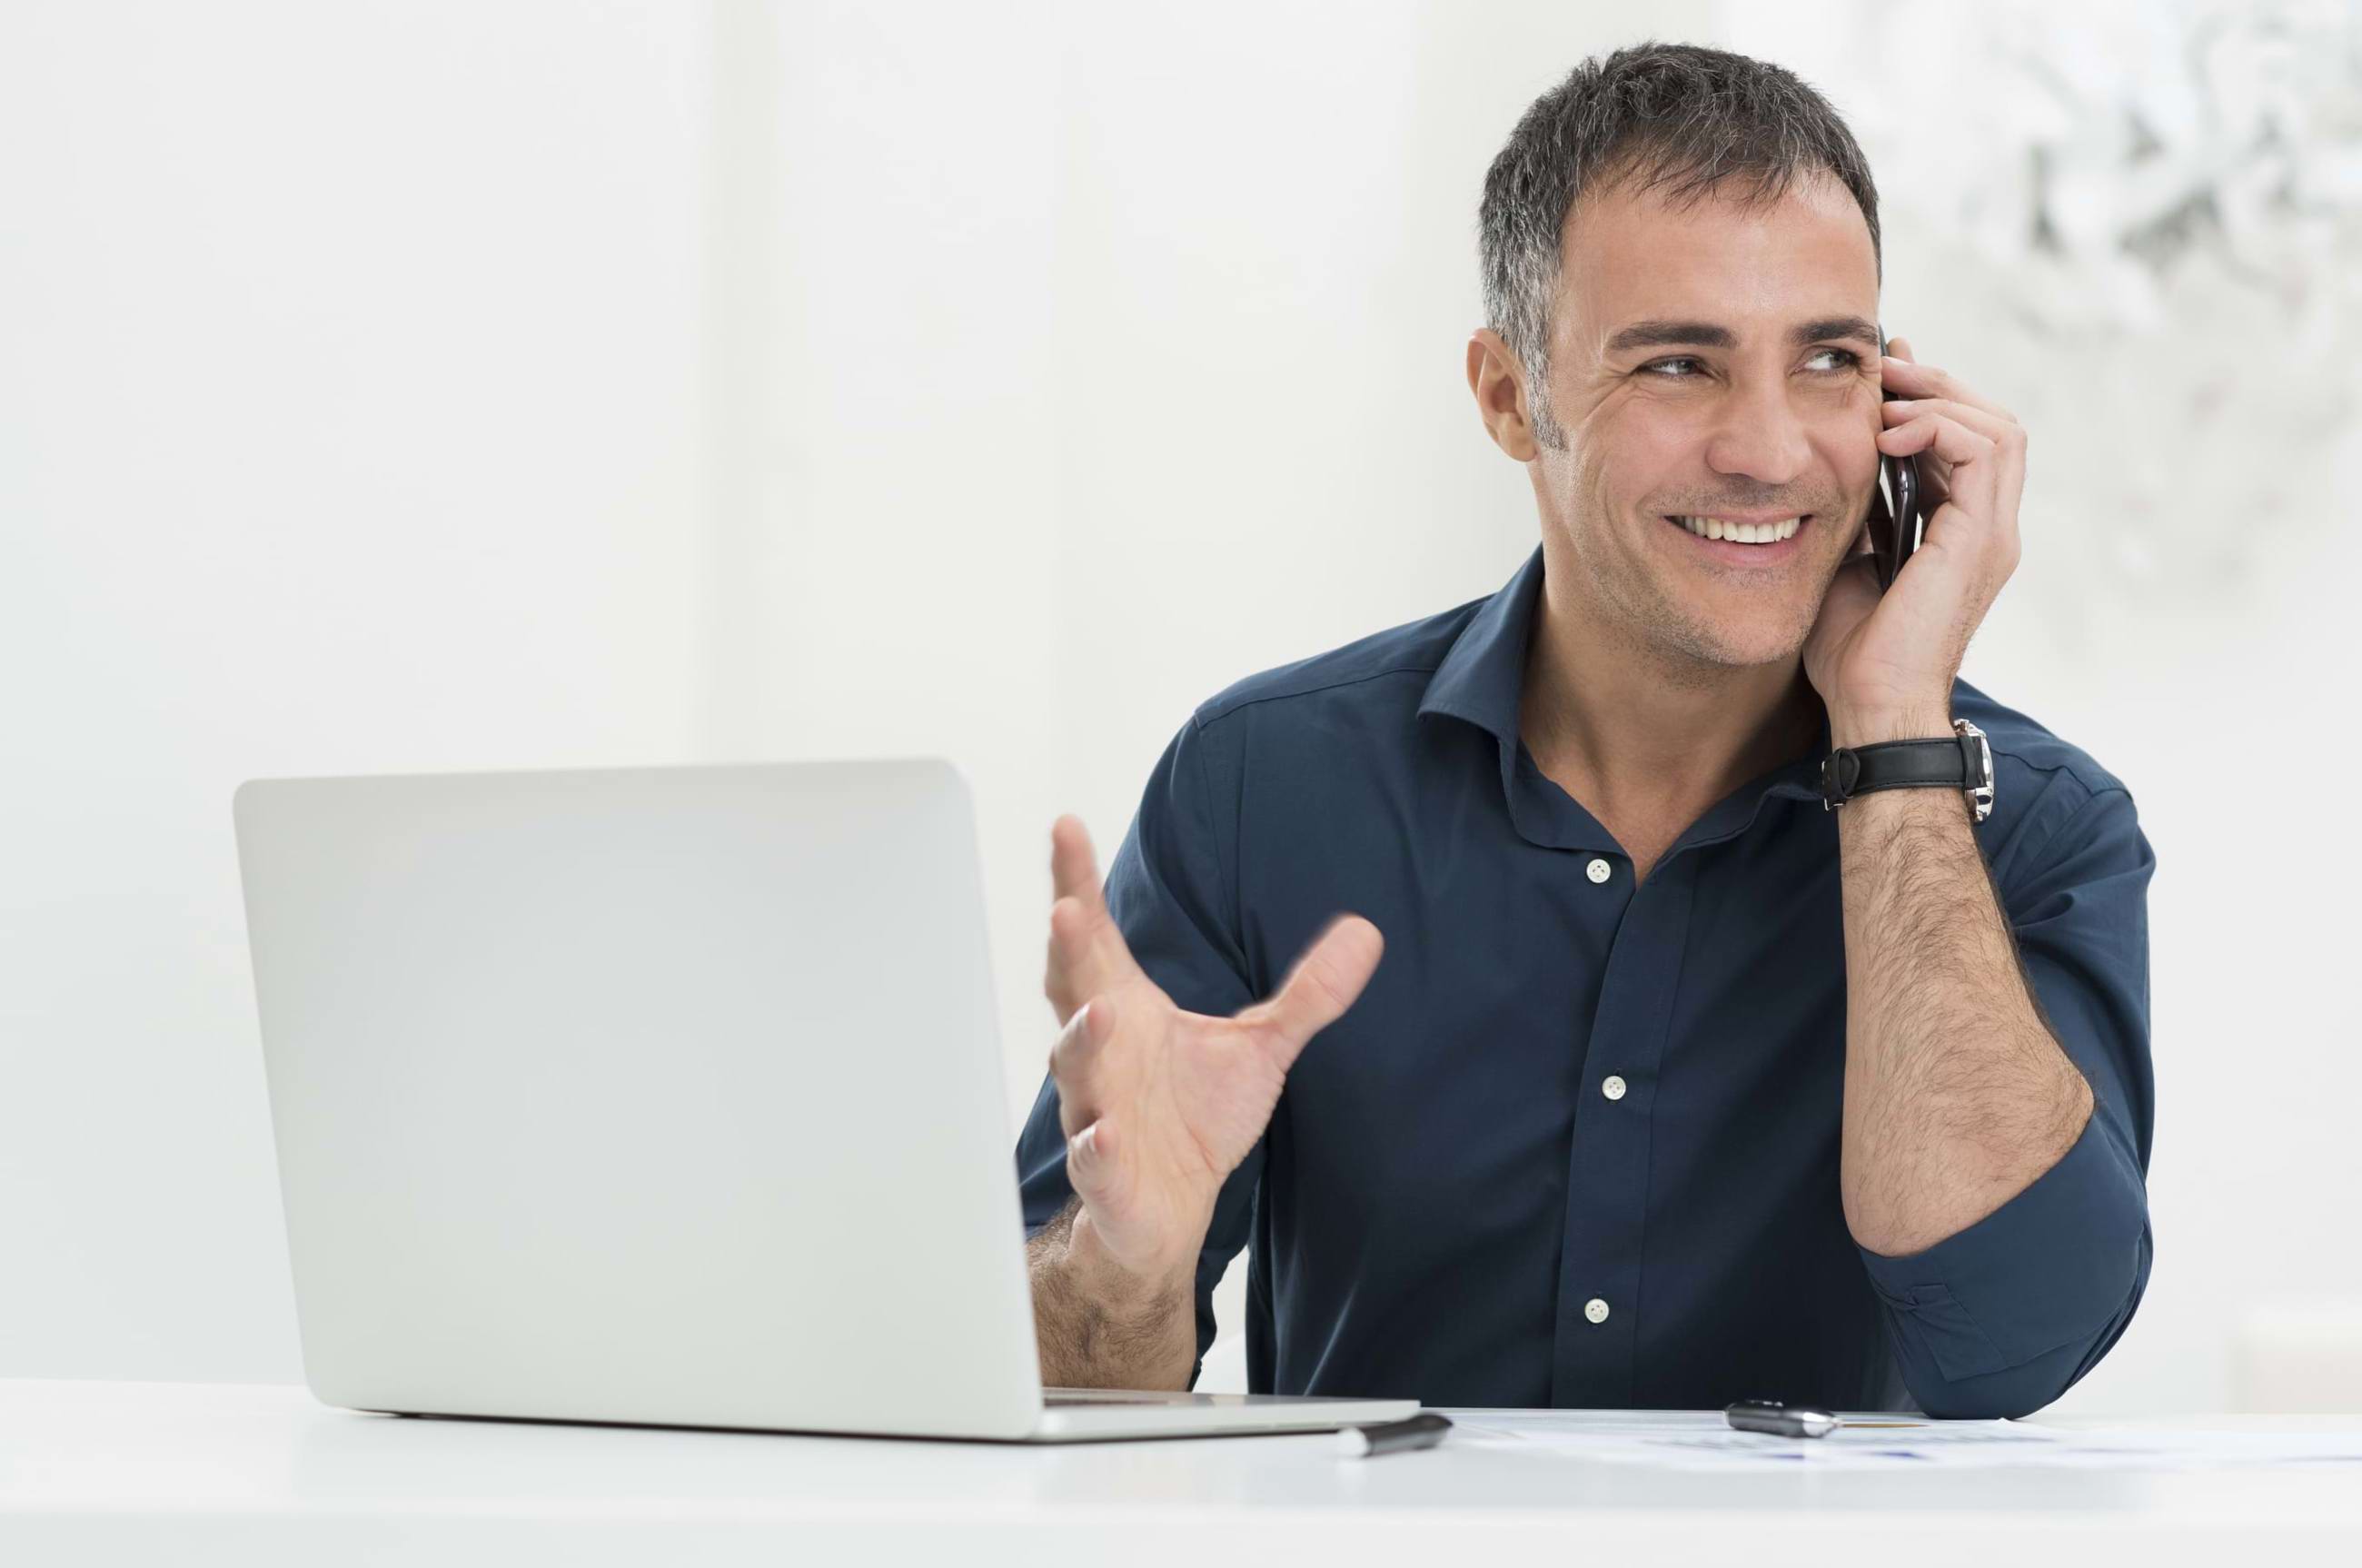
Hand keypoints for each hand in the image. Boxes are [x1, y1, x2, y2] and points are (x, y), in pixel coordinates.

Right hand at [1041, 815, 1382, 1282]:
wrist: (1165, 1213)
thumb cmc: (1194, 1119)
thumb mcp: (1262, 1048)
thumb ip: (1308, 994)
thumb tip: (1367, 931)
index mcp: (1128, 1007)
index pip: (1097, 935)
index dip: (1078, 881)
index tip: (1066, 824)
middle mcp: (1102, 1050)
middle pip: (1073, 988)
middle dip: (1068, 949)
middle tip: (1066, 907)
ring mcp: (1096, 1108)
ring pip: (1076, 1069)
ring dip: (1082, 1041)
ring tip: (1100, 1014)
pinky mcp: (1105, 1172)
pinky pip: (1094, 1155)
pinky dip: (1097, 1145)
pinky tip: (1106, 1134)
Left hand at [1800, 336, 2027, 743]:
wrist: (1871, 705)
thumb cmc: (1852, 652)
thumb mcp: (1845, 560)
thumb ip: (1855, 513)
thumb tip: (1834, 460)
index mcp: (1961, 533)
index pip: (1964, 443)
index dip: (1926, 402)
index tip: (1879, 376)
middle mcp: (1988, 529)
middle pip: (1993, 424)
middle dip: (1939, 387)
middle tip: (1886, 368)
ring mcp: (1993, 534)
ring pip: (2000, 428)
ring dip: (1942, 399)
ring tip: (1887, 396)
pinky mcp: (1983, 539)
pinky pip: (1985, 452)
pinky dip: (1939, 427)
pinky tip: (1890, 433)